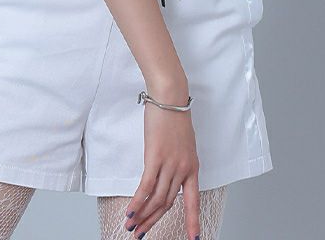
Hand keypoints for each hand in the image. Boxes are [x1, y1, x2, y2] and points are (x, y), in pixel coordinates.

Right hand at [124, 86, 200, 239]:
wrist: (170, 97)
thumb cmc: (174, 116)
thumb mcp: (183, 143)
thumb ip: (178, 161)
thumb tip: (167, 175)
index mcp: (192, 166)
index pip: (193, 200)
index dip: (193, 221)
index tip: (195, 239)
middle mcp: (183, 169)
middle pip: (168, 203)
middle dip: (153, 221)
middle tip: (141, 234)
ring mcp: (170, 164)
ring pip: (156, 199)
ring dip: (142, 215)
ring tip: (131, 226)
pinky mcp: (155, 157)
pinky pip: (146, 187)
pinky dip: (137, 202)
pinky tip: (130, 211)